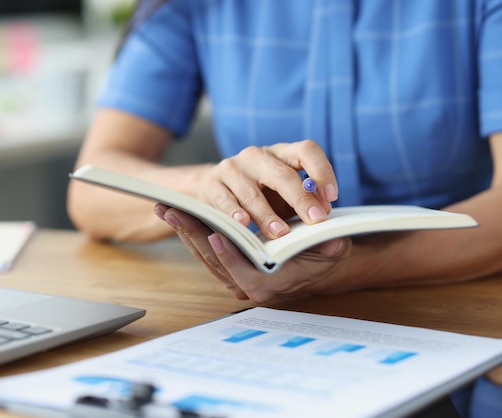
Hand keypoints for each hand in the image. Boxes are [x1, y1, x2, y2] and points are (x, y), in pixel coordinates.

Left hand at [154, 204, 351, 302]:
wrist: (319, 263)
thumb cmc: (325, 253)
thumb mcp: (334, 247)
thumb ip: (330, 245)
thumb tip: (330, 239)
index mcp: (275, 285)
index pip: (247, 277)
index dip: (231, 258)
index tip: (216, 235)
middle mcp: (251, 286)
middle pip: (216, 263)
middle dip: (194, 236)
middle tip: (174, 213)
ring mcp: (237, 279)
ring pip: (205, 257)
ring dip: (186, 232)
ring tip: (167, 209)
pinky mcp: (227, 268)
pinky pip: (205, 251)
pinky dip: (191, 232)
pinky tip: (179, 214)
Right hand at [194, 140, 337, 238]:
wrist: (213, 193)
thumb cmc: (261, 199)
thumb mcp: (287, 202)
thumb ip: (308, 212)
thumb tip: (332, 233)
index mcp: (282, 154)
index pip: (306, 150)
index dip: (322, 171)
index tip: (332, 197)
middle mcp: (257, 156)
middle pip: (282, 173)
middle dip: (300, 198)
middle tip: (315, 220)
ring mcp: (232, 167)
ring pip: (252, 191)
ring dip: (267, 214)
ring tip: (280, 233)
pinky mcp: (211, 184)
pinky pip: (224, 199)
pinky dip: (233, 212)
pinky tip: (243, 225)